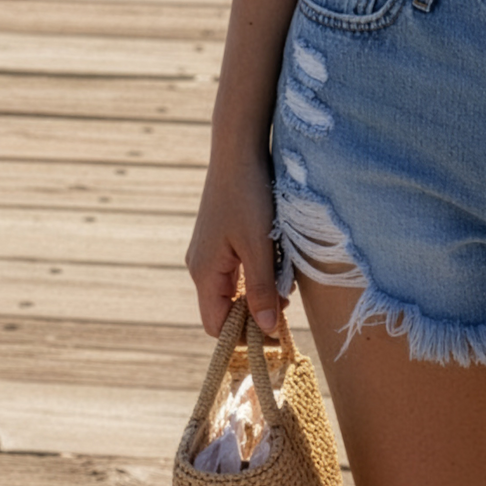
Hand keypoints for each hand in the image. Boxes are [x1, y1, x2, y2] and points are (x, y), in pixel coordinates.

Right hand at [185, 151, 285, 336]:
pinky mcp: (218, 238)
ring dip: (257, 292)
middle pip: (223, 309)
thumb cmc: (247, 195)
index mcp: (203, 273)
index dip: (243, 335)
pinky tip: (275, 261)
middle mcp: (200, 265)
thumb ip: (262, 289)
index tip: (275, 331)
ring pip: (231, 289)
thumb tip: (266, 329)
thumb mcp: (259, 246)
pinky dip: (254, 273)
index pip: (216, 326)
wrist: (238, 150)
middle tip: (286, 305)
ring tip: (284, 283)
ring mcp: (208, 251)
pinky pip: (234, 269)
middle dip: (254, 313)